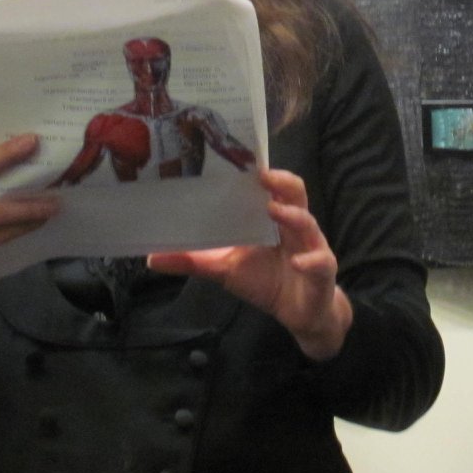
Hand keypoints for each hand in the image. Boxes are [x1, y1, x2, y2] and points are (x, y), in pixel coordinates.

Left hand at [148, 168, 350, 360]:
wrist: (300, 314)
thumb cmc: (265, 281)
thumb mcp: (225, 269)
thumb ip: (194, 260)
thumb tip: (151, 258)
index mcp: (272, 218)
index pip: (269, 186)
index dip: (259, 171)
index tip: (240, 158)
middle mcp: (294, 226)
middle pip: (296, 193)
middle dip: (282, 181)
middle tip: (262, 175)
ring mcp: (311, 247)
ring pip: (309, 223)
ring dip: (294, 216)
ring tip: (275, 210)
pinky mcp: (322, 272)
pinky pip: (321, 262)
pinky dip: (311, 261)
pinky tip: (298, 262)